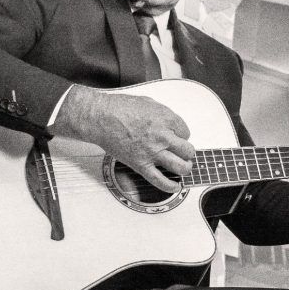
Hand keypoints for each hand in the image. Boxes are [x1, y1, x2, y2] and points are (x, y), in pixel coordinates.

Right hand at [54, 85, 193, 192]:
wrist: (101, 117)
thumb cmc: (120, 108)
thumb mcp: (149, 102)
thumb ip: (163, 114)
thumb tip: (170, 122)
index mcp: (166, 119)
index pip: (185, 132)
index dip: (182, 135)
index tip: (176, 137)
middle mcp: (162, 136)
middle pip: (188, 150)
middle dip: (187, 152)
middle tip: (183, 153)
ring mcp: (152, 152)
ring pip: (180, 166)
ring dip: (185, 168)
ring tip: (183, 168)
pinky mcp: (141, 164)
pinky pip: (160, 180)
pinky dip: (170, 187)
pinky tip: (175, 187)